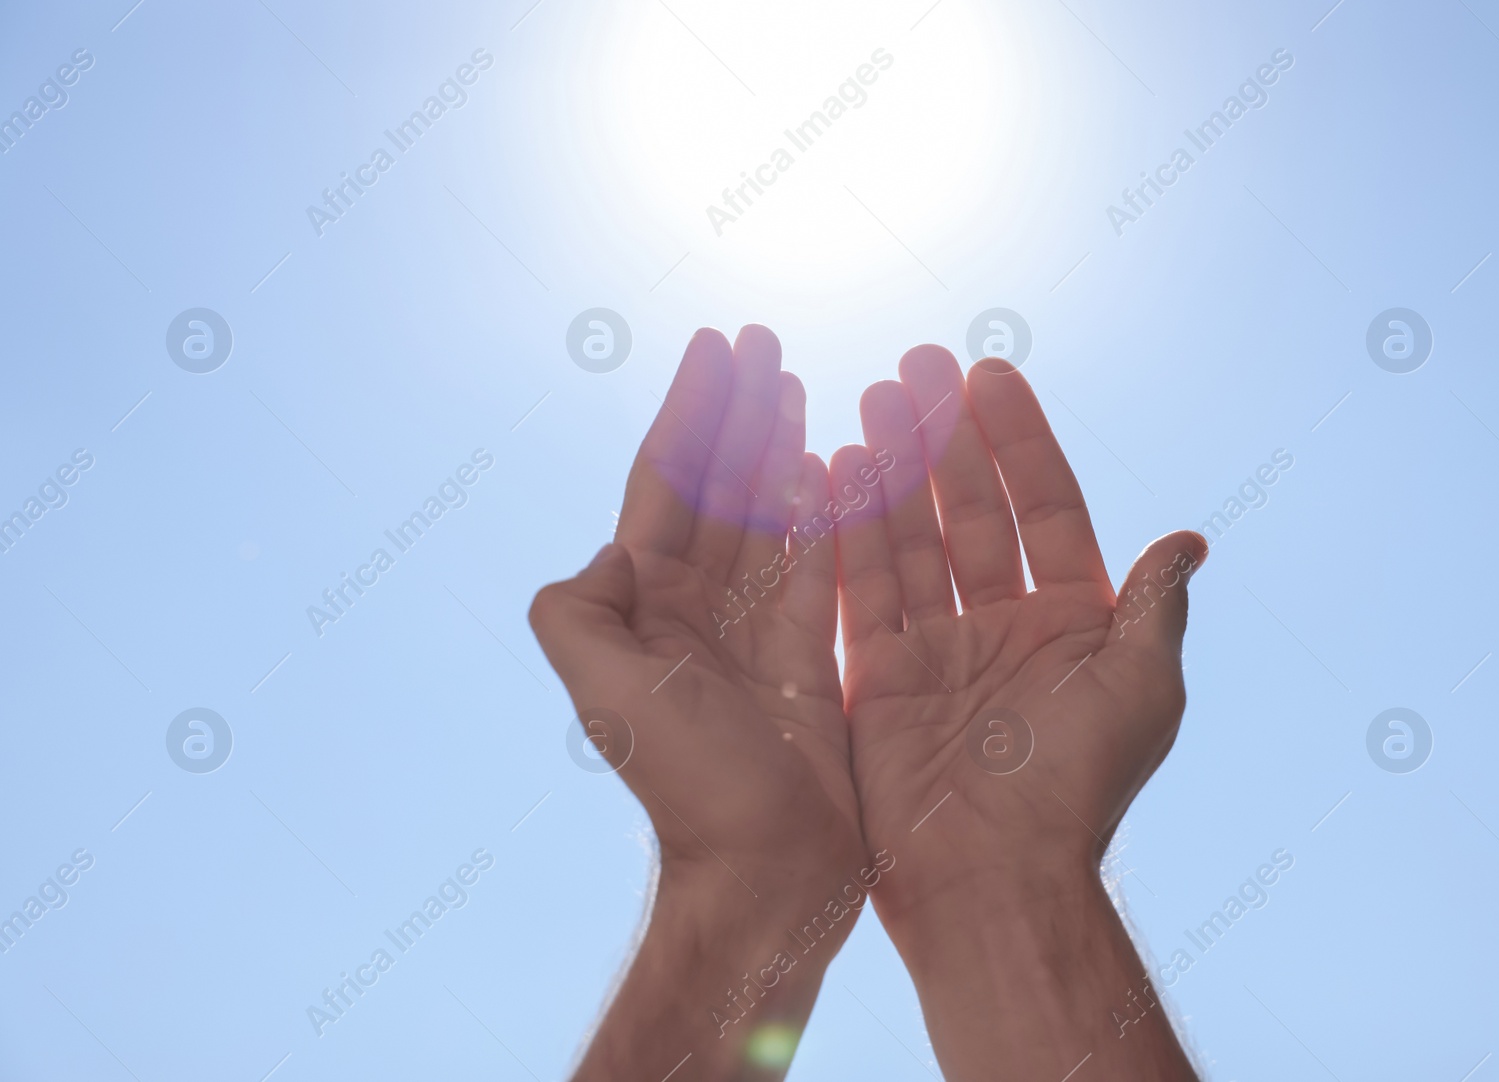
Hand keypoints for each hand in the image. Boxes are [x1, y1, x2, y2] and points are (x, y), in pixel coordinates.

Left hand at [530, 326, 867, 1077]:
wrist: (763, 869)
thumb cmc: (688, 783)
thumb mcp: (607, 690)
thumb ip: (578, 610)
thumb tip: (606, 549)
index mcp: (644, 603)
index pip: (666, 482)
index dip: (691, 410)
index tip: (715, 346)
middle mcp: (693, 608)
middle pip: (717, 485)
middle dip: (738, 413)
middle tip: (764, 344)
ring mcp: (750, 630)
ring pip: (767, 516)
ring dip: (779, 449)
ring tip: (799, 387)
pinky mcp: (804, 655)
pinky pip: (815, 566)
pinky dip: (824, 514)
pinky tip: (835, 468)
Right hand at [830, 347, 1204, 1077]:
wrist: (991, 877)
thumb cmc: (1077, 788)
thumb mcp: (1140, 690)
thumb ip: (1152, 608)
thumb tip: (1188, 540)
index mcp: (1069, 626)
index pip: (1044, 508)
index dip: (1019, 441)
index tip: (990, 375)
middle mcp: (1000, 628)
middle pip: (969, 510)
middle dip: (945, 438)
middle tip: (917, 366)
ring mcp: (935, 650)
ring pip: (910, 538)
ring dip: (892, 468)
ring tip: (874, 397)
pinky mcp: (875, 677)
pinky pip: (857, 590)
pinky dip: (844, 533)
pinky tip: (830, 473)